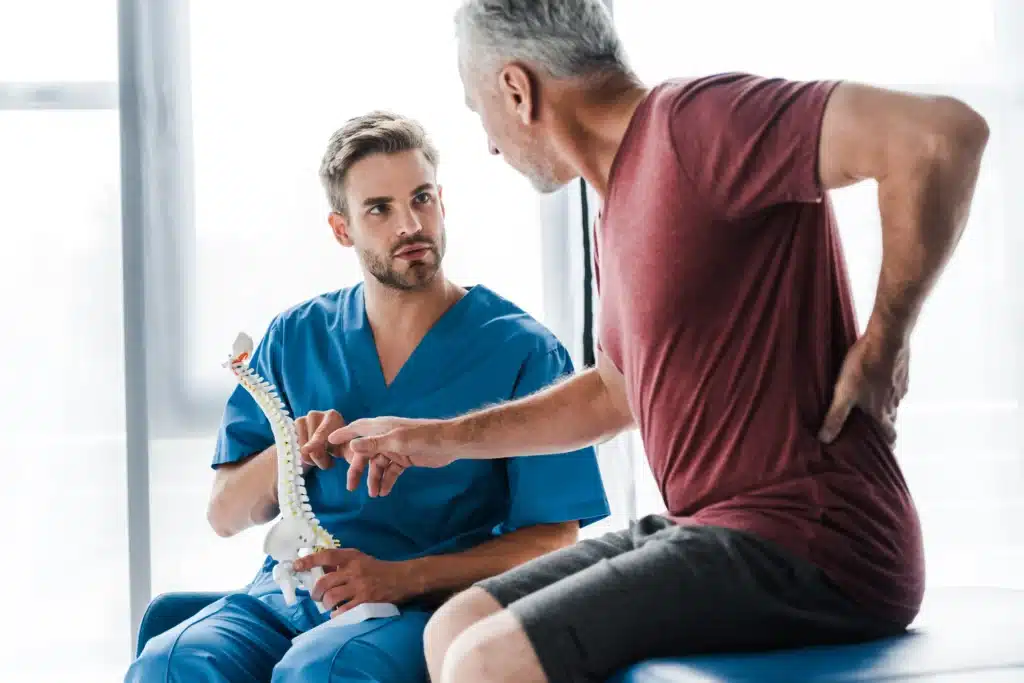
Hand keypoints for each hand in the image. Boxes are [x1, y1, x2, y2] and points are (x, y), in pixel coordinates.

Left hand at [292, 548, 415, 615]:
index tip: (296, 565)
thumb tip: (318, 568)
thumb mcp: (360, 559)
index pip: (326, 556)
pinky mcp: (365, 602)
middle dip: (315, 592)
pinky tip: (338, 613)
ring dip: (325, 604)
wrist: (402, 579)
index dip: (309, 560)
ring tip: (328, 605)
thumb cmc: (377, 569)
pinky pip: (342, 611)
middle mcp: (354, 571)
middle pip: (324, 582)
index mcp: (352, 557)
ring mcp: (360, 588)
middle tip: (316, 596)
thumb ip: (341, 563)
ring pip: (331, 598)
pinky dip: (336, 614)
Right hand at [295, 409, 345, 470]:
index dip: (314, 443)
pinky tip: (310, 454)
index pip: (321, 433)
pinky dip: (302, 456)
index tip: (306, 450)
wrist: (328, 442)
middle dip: (320, 459)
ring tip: (321, 458)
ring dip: (311, 460)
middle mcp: (315, 414)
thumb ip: (350, 453)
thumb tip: (353, 454)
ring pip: (301, 449)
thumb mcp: (347, 449)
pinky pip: (293, 447)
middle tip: (329, 463)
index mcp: (332, 416)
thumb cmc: (340, 445)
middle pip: (311, 444)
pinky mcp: (291, 428)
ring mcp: (301, 419)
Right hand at [327, 417, 453, 496]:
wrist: (449, 444)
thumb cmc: (423, 437)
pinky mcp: (404, 459)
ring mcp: (395, 448)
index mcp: (381, 427)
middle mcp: (385, 437)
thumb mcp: (397, 440)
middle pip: (365, 453)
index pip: (357, 429)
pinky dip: (386, 480)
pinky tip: (384, 492)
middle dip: (358, 469)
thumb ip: (375, 443)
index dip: (343, 435)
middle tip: (350, 486)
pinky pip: (390, 471)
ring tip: (373, 494)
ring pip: (378, 465)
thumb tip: (352, 445)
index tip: (328, 442)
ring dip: (374, 478)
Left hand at [818, 322, 909, 444]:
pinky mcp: (902, 370)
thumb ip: (835, 416)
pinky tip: (879, 381)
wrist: (887, 337)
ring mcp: (900, 386)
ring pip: (894, 402)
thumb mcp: (844, 393)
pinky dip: (889, 388)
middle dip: (885, 426)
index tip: (885, 449)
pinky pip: (896, 385)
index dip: (887, 444)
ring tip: (873, 405)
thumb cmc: (863, 366)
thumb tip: (825, 439)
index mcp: (881, 412)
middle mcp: (895, 402)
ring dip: (886, 406)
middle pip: (892, 419)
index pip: (889, 436)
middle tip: (874, 428)